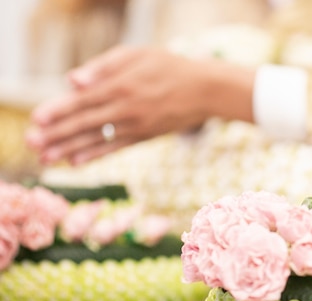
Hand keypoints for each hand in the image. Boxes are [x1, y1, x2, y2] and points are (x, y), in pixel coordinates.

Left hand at [26, 46, 253, 164]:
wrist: (205, 90)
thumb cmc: (168, 66)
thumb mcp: (137, 54)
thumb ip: (104, 66)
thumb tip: (73, 81)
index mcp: (121, 85)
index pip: (83, 100)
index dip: (59, 110)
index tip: (37, 120)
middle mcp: (126, 109)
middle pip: (85, 123)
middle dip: (57, 134)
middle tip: (33, 144)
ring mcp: (135, 126)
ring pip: (97, 139)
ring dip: (69, 149)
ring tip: (46, 159)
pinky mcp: (144, 136)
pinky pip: (116, 147)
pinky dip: (96, 154)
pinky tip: (76, 161)